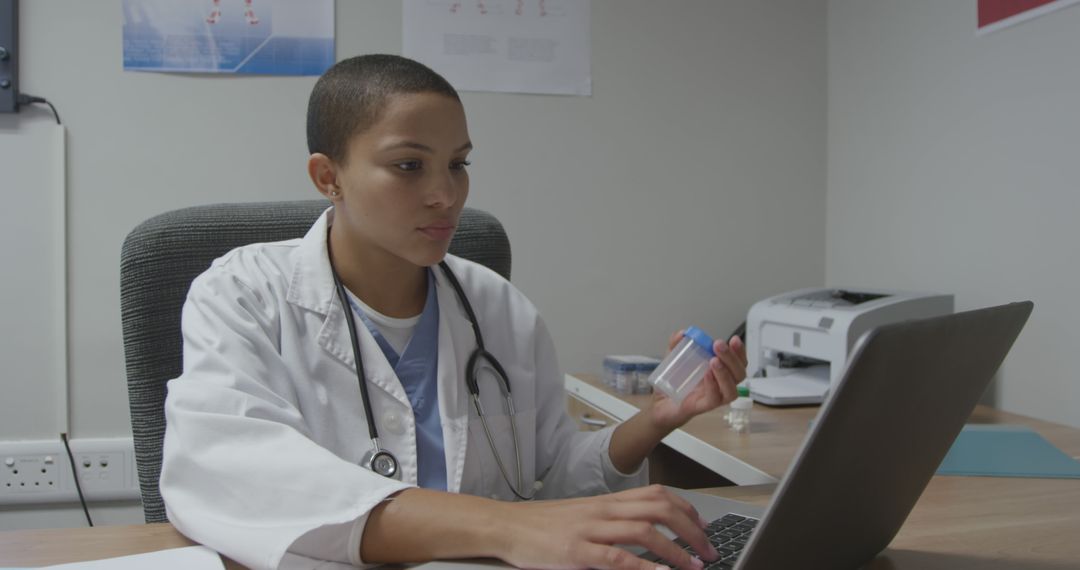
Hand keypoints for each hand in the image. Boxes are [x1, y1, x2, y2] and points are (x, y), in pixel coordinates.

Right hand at [495, 485, 717, 569]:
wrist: (505, 526)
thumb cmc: (543, 525)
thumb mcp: (583, 516)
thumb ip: (612, 521)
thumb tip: (643, 533)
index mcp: (606, 501)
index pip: (656, 495)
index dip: (686, 509)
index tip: (703, 526)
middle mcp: (603, 510)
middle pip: (659, 508)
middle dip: (692, 529)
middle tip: (708, 549)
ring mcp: (590, 530)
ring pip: (644, 530)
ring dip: (676, 549)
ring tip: (694, 565)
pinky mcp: (577, 551)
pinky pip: (617, 558)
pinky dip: (643, 566)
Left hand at [649, 332, 747, 430]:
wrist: (659, 403)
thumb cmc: (673, 384)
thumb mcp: (673, 359)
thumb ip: (676, 344)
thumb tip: (682, 333)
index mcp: (718, 372)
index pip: (738, 363)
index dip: (739, 352)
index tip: (734, 340)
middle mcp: (720, 385)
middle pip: (738, 374)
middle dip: (732, 358)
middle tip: (719, 345)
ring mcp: (713, 397)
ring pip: (731, 390)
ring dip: (725, 373)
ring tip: (714, 360)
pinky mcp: (702, 407)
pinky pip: (714, 399)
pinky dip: (713, 386)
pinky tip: (707, 375)